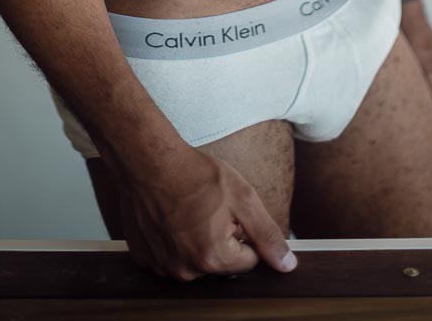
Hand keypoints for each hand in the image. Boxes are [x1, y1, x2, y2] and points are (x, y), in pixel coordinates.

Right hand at [116, 145, 297, 281]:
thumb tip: (287, 264)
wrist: (150, 161)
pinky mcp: (143, 257)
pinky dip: (172, 241)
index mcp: (214, 259)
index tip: (231, 212)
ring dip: (196, 241)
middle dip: (221, 240)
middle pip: (220, 263)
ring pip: (194, 261)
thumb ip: (267, 235)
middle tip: (211, 208)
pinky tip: (170, 216)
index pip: (248, 260)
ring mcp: (161, 265)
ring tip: (190, 210)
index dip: (244, 233)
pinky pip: (168, 256)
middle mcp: (186, 270)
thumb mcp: (243, 198)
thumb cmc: (196, 175)